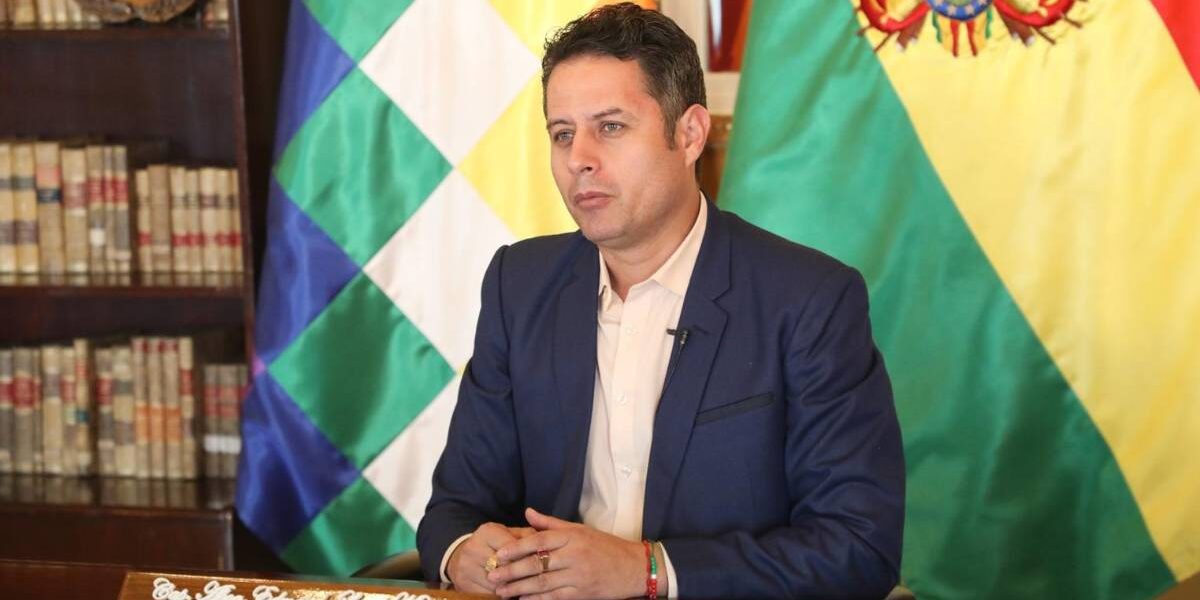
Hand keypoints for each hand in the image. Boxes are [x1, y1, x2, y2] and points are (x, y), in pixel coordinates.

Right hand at [447, 522, 533, 594]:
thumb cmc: (493, 545)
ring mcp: (466, 568)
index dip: (527, 556)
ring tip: (527, 588)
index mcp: (487, 532)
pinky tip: (512, 594)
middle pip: (504, 566)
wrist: (462, 558)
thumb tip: (544, 543)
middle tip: (538, 579)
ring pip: (497, 583)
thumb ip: (526, 536)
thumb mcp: (508, 534)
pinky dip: (502, 595)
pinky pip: (488, 594)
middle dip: (521, 573)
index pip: (512, 546)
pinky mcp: (464, 585)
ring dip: (513, 588)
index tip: (541, 563)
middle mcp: (473, 548)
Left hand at [489, 508, 645, 599]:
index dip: (516, 547)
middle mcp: (574, 556)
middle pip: (537, 564)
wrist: (634, 567)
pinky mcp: (583, 594)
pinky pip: (555, 598)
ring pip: (542, 583)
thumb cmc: (606, 546)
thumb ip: (551, 523)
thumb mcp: (581, 529)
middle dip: (511, 571)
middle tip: (492, 575)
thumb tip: (527, 512)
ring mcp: (578, 577)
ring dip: (519, 588)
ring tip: (501, 591)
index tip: (499, 554)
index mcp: (573, 537)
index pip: (539, 541)